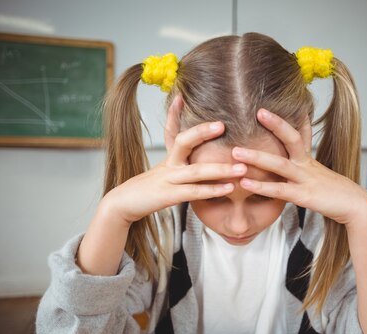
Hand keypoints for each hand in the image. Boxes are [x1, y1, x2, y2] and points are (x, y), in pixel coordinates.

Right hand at [105, 95, 245, 223]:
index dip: (174, 113)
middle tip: (222, 125)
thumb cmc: (148, 189)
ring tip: (242, 167)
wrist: (124, 204)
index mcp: (168, 157)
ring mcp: (168, 179)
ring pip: (196, 170)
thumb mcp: (161, 172)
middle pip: (183, 141)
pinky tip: (229, 188)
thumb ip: (178, 164)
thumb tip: (192, 158)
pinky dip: (212, 190)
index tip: (181, 97)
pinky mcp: (169, 196)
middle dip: (202, 132)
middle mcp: (168, 164)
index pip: (171, 130)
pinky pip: (194, 192)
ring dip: (220, 169)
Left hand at [232, 109, 366, 224]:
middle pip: (291, 138)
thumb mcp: (319, 175)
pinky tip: (245, 183)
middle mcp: (307, 164)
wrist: (356, 207)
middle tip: (258, 110)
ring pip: (280, 164)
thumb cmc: (335, 193)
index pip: (301, 132)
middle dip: (276, 124)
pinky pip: (279, 190)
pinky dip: (261, 186)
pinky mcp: (304, 196)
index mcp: (309, 159)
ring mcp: (306, 179)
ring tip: (235, 152)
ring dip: (257, 157)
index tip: (279, 102)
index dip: (294, 115)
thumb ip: (304, 168)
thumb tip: (292, 164)